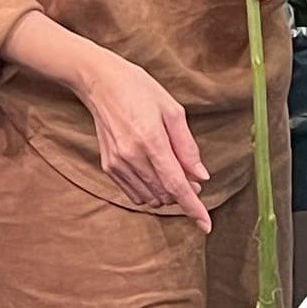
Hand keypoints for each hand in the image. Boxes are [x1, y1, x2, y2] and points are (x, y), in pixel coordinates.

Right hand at [69, 43, 211, 227]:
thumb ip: (187, 147)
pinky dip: (150, 190)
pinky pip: (134, 193)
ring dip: (167, 193)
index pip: (176, 185)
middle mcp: (132, 157)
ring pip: (150, 197)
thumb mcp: (172, 110)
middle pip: (165, 194)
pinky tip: (154, 173)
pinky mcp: (109, 167)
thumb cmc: (140, 90)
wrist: (101, 82)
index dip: (194, 208)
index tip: (206, 225)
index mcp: (151, 141)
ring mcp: (118, 164)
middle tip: (193, 177)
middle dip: (184, 193)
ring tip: (173, 170)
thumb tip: (201, 176)